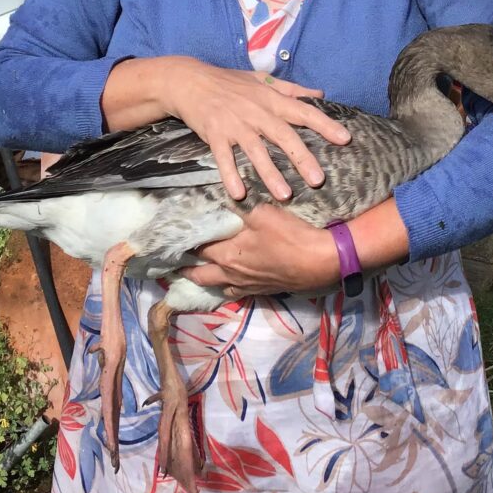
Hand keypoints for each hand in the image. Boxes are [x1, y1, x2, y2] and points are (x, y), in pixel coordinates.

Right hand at [160, 59, 349, 200]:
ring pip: (256, 151)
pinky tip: (239, 193)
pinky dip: (231, 175)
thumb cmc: (229, 81)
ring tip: (285, 194)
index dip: (324, 124)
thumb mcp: (262, 79)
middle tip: (318, 179)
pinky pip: (224, 158)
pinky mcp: (215, 134)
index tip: (344, 139)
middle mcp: (256, 112)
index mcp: (271, 99)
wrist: (190, 80)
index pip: (303, 111)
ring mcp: (235, 124)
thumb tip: (320, 92)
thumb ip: (292, 89)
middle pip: (283, 136)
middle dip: (302, 157)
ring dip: (270, 174)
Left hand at [180, 204, 339, 297]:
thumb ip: (237, 207)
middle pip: (200, 274)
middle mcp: (232, 274)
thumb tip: (215, 199)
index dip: (184, 242)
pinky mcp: (261, 291)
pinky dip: (227, 287)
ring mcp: (246, 285)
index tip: (172, 236)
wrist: (319, 261)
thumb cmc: (289, 235)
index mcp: (227, 254)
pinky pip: (236, 292)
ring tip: (197, 272)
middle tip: (174, 263)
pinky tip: (229, 282)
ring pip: (217, 286)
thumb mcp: (262, 212)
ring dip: (205, 279)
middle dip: (186, 268)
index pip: (197, 248)